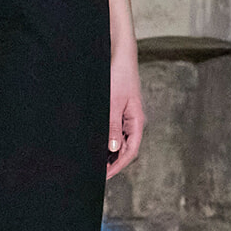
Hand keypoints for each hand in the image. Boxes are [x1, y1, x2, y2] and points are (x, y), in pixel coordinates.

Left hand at [106, 47, 143, 179]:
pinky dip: (106, 139)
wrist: (120, 55)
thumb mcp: (113, 103)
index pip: (130, 152)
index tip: (105, 175)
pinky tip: (95, 143)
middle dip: (112, 162)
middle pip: (125, 149)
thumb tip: (112, 149)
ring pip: (118, 140)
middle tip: (96, 172)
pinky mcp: (119, 110)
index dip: (118, 166)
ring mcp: (126, 116)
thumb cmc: (119, 76)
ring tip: (93, 161)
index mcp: (137, 122)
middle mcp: (133, 122)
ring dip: (108, 151)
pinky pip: (114, 130)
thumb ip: (112, 126)